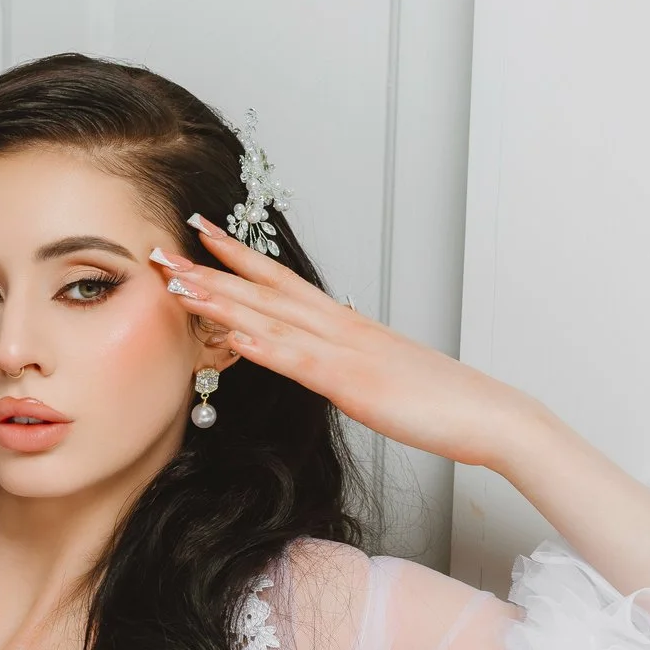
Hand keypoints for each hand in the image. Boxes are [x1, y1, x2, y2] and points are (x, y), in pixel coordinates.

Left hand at [154, 216, 520, 469]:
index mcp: (344, 323)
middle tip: (162, 251)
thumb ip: (348, 355)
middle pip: (264, 291)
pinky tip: (233, 337)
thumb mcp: (381, 371)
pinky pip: (301, 363)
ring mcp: (346, 352)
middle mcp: (340, 327)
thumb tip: (325, 343)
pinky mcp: (354, 384)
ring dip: (222, 300)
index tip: (199, 234)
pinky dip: (265, 347)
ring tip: (178, 284)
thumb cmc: (440, 399)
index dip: (237, 256)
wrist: (488, 414)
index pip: (280, 280)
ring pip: (272, 318)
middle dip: (209, 270)